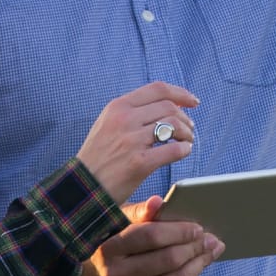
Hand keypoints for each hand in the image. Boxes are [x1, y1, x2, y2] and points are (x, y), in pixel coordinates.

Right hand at [75, 82, 198, 200]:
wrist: (82, 186)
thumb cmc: (99, 156)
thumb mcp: (107, 123)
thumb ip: (132, 111)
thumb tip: (165, 103)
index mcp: (118, 106)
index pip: (158, 89)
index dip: (180, 93)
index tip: (193, 102)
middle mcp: (124, 119)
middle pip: (169, 107)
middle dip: (185, 118)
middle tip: (189, 129)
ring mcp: (131, 141)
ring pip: (174, 125)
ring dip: (187, 133)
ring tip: (187, 141)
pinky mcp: (139, 163)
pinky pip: (173, 150)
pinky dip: (184, 150)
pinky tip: (183, 152)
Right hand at [78, 196, 225, 275]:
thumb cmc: (110, 246)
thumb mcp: (116, 225)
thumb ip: (139, 212)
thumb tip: (159, 202)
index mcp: (108, 249)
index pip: (150, 237)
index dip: (178, 231)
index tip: (198, 227)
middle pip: (167, 260)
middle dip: (195, 247)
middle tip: (212, 239)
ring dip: (199, 264)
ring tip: (212, 251)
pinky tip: (197, 265)